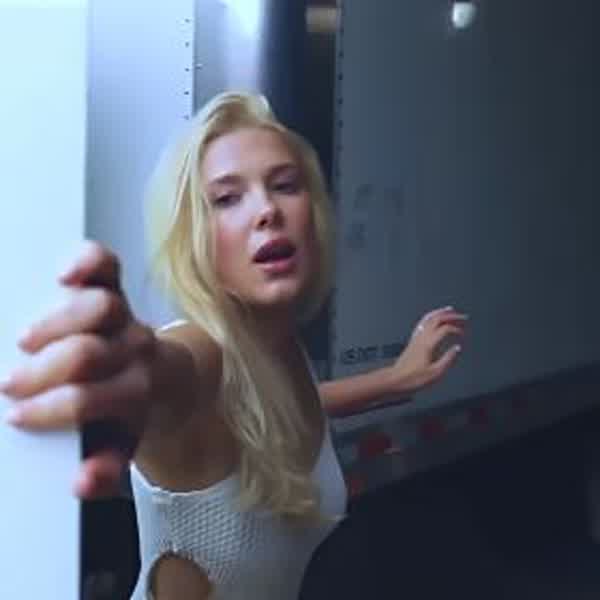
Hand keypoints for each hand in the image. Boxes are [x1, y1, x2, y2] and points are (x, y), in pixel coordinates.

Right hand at [1, 240, 156, 498]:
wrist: (165, 378)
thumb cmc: (130, 410)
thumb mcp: (121, 444)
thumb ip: (105, 467)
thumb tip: (83, 482)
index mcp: (135, 390)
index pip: (88, 399)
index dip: (51, 409)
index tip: (18, 416)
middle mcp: (135, 349)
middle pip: (88, 353)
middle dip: (44, 371)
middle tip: (10, 384)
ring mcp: (126, 315)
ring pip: (100, 306)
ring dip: (57, 323)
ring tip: (25, 340)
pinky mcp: (114, 286)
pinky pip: (105, 265)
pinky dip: (84, 262)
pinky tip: (63, 275)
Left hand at [389, 306, 467, 393]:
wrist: (395, 380)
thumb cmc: (412, 378)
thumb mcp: (435, 373)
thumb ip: (448, 359)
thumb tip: (457, 349)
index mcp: (428, 344)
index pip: (445, 329)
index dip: (456, 329)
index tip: (463, 334)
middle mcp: (421, 338)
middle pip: (437, 319)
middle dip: (451, 316)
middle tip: (463, 316)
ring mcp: (415, 338)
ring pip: (428, 318)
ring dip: (440, 313)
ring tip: (449, 310)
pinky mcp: (412, 341)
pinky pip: (422, 323)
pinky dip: (430, 317)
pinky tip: (432, 319)